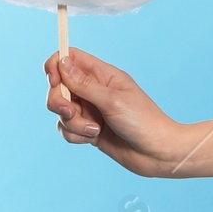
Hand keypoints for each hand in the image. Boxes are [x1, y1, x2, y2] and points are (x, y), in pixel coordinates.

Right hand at [44, 47, 185, 174]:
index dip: (56, 66)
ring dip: (72, 123)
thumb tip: (61, 62)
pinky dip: (75, 135)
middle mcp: (93, 90)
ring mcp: (90, 110)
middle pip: (58, 86)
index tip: (54, 81)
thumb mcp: (112, 100)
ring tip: (94, 130)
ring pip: (61, 111)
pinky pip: (66, 129)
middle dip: (58, 101)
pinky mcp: (88, 129)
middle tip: (70, 112)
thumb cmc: (143, 122)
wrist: (157, 153)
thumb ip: (84, 84)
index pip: (69, 58)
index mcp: (102, 75)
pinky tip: (93, 138)